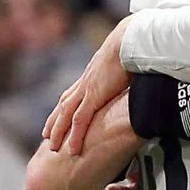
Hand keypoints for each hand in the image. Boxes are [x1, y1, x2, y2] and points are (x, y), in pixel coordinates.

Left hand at [45, 16, 133, 153]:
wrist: (130, 40)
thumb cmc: (135, 48)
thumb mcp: (130, 63)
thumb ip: (131, 73)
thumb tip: (142, 76)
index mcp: (94, 74)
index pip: (74, 92)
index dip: (66, 105)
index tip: (60, 115)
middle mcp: (86, 82)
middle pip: (64, 104)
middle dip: (55, 120)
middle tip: (47, 135)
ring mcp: (87, 89)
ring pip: (66, 114)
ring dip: (57, 130)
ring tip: (52, 146)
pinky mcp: (93, 96)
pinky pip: (79, 120)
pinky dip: (74, 135)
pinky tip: (71, 149)